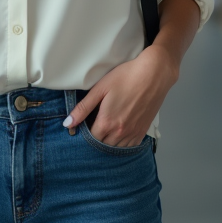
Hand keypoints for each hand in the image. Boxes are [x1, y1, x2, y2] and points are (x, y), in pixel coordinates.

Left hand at [63, 45, 178, 147]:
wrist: (154, 74)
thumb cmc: (126, 77)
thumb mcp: (100, 88)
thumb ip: (83, 108)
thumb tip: (67, 124)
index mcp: (107, 122)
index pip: (89, 139)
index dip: (84, 133)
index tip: (83, 125)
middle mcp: (120, 132)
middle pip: (102, 145)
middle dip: (96, 138)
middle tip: (94, 125)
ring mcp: (133, 133)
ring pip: (115, 148)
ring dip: (108, 142)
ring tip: (106, 128)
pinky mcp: (143, 131)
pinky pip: (129, 146)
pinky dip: (121, 143)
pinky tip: (119, 132)